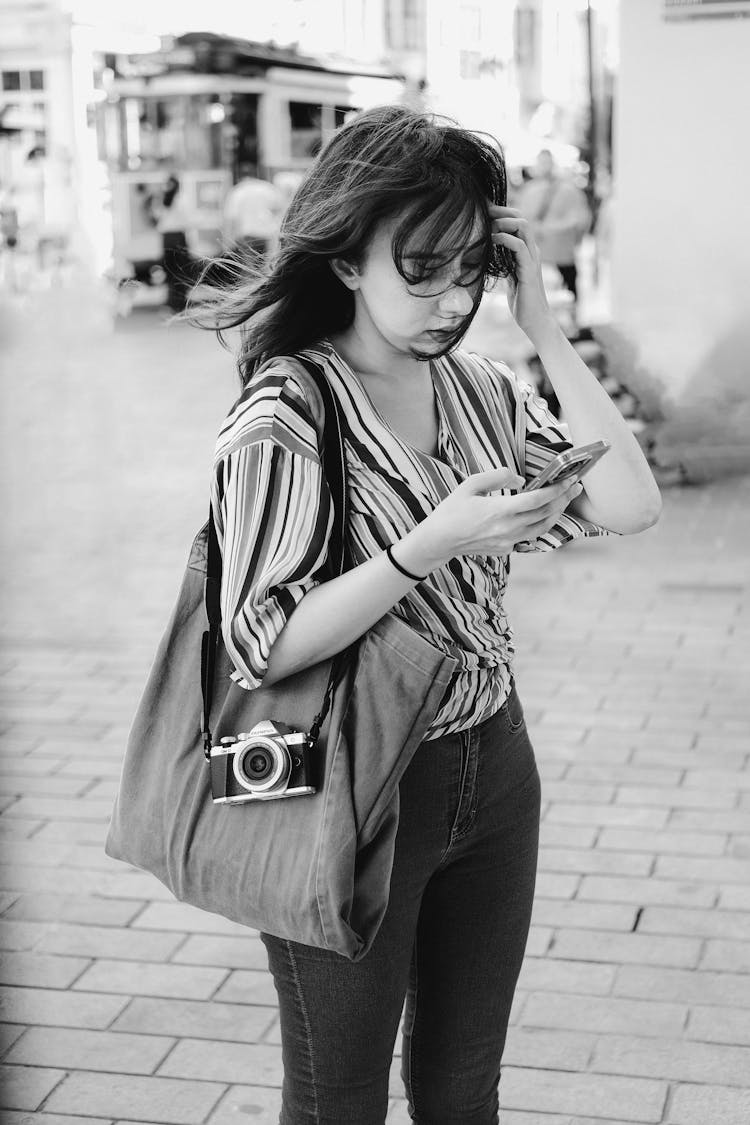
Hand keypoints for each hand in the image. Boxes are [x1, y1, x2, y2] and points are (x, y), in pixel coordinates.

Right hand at [401, 468, 582, 571]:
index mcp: (498, 510)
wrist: (439, 541)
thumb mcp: (470, 485)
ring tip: (566, 499)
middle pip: (545, 513)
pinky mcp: (506, 549)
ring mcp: (508, 541)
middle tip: (576, 485)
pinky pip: (531, 536)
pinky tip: (546, 515)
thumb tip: (519, 479)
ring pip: (542, 527)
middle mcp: (507, 528)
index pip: (536, 500)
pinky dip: (543, 524)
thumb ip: (496, 477)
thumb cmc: (451, 510)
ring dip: (557, 513)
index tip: (569, 479)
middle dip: (564, 498)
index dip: (556, 489)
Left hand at [489, 204, 554, 340]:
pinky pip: (519, 246)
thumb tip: (487, 255)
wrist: (536, 321)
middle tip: (483, 212)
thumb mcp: (510, 278)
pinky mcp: (529, 270)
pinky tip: (491, 241)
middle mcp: (532, 251)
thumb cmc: (522, 302)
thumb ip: (504, 264)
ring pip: (523, 226)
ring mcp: (532, 259)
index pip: (517, 223)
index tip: (483, 212)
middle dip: (501, 211)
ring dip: (503, 222)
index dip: (501, 214)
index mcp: (527, 252)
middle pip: (521, 218)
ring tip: (487, 226)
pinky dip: (504, 239)